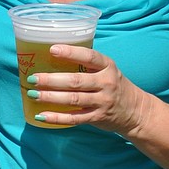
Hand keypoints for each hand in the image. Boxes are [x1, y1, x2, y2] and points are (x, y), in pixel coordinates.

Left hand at [26, 45, 144, 133]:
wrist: (135, 110)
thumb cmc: (113, 85)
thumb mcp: (107, 70)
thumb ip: (86, 64)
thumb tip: (51, 57)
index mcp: (108, 66)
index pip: (89, 56)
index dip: (70, 53)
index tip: (52, 49)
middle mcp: (106, 83)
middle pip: (76, 81)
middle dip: (52, 80)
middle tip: (33, 78)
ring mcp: (102, 101)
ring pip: (73, 99)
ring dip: (51, 97)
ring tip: (33, 94)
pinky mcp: (97, 117)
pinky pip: (74, 118)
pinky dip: (57, 117)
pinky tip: (41, 115)